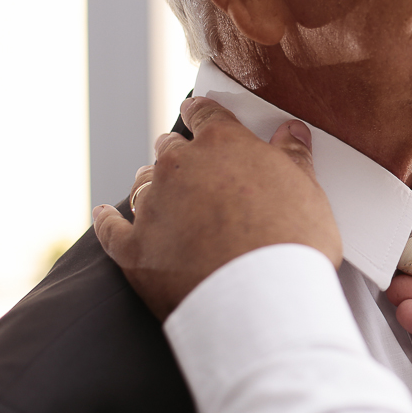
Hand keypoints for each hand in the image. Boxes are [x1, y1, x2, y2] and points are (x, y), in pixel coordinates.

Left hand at [93, 97, 342, 320]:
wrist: (263, 300)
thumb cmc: (292, 242)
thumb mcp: (307, 192)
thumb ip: (293, 157)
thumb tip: (292, 132)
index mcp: (224, 144)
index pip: (206, 114)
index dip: (203, 112)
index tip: (199, 112)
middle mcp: (180, 167)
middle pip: (170, 147)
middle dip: (180, 152)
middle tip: (192, 164)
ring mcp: (153, 207)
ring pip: (143, 183)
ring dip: (152, 184)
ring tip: (162, 193)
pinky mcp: (133, 249)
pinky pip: (109, 228)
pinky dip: (107, 220)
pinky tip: (104, 214)